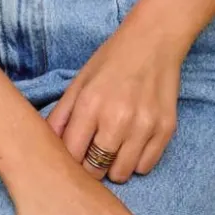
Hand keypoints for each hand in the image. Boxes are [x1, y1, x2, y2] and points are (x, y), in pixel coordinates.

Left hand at [46, 20, 182, 183]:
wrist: (154, 41)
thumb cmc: (111, 60)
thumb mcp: (80, 81)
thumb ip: (62, 115)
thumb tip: (48, 145)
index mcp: (90, 104)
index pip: (72, 155)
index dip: (69, 160)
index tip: (71, 156)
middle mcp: (117, 119)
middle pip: (95, 170)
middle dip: (90, 166)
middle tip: (92, 152)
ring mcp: (144, 127)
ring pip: (121, 174)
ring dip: (114, 166)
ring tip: (113, 146)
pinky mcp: (166, 131)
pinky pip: (146, 167)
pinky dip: (136, 161)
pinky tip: (132, 142)